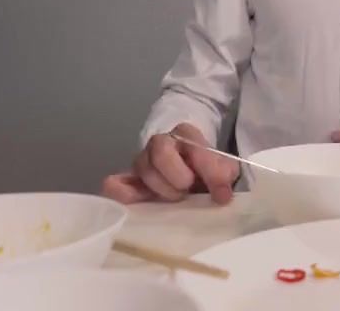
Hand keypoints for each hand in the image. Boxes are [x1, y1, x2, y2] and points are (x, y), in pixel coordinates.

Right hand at [101, 123, 238, 204]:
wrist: (188, 170)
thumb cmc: (205, 170)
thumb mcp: (223, 168)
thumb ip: (224, 175)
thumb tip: (222, 193)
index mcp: (186, 135)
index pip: (195, 148)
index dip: (210, 172)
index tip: (222, 195)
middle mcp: (160, 143)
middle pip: (161, 152)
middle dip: (178, 176)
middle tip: (188, 191)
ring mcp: (141, 161)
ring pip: (142, 168)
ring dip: (160, 189)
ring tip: (175, 199)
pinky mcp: (127, 180)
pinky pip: (114, 183)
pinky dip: (122, 195)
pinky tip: (137, 205)